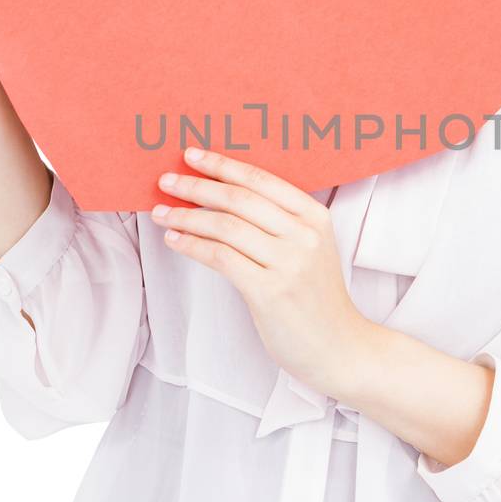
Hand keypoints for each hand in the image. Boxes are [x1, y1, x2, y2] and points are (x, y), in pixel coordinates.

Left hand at [151, 147, 372, 397]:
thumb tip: (224, 196)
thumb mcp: (310, 249)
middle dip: (197, 186)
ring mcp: (288, 264)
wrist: (339, 347)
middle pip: (238, 199)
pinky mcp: (269, 292)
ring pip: (225, 226)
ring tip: (161, 213)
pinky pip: (221, 258)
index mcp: (315, 216)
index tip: (193, 154)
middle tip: (167, 180)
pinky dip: (192, 245)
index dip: (222, 164)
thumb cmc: (316, 298)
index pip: (260, 179)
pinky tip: (175, 240)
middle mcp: (303, 235)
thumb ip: (280, 222)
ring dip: (186, 216)